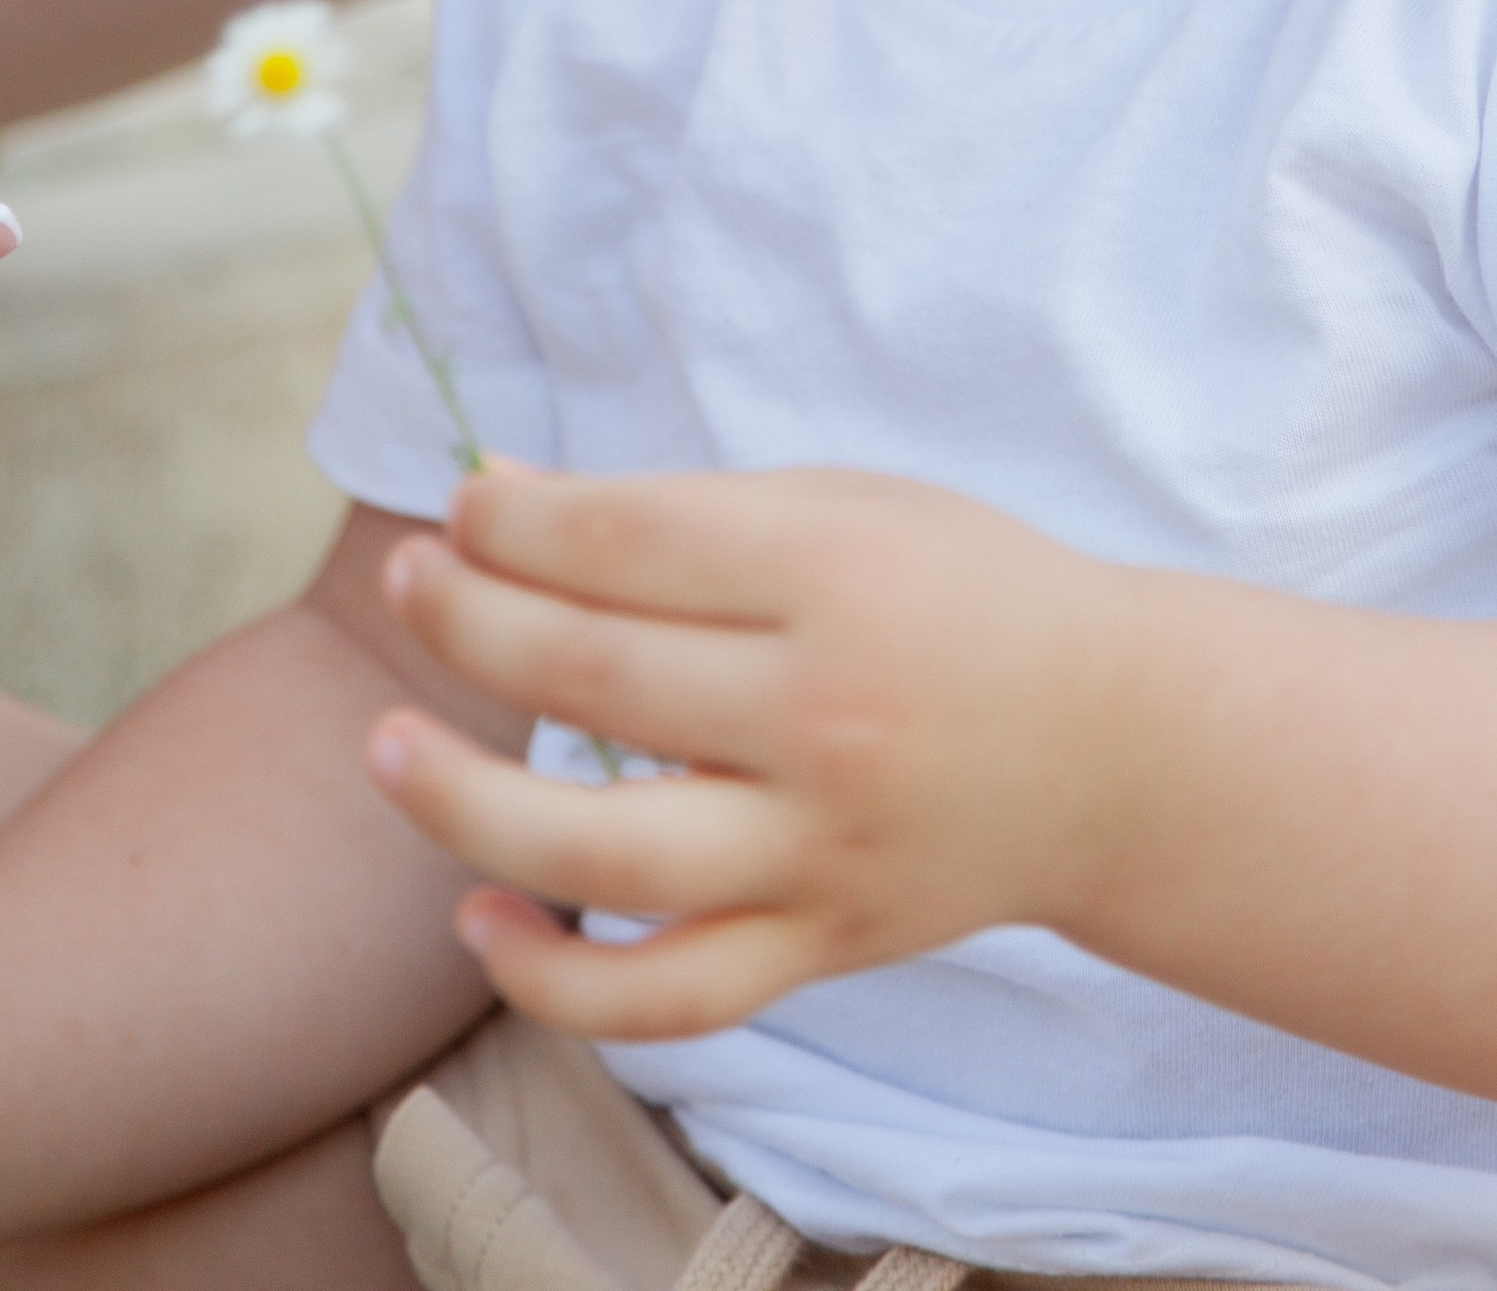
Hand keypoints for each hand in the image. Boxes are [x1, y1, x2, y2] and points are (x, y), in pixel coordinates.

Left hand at [365, 464, 1126, 1038]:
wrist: (1115, 746)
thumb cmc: (961, 592)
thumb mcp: (844, 505)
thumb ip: (675, 513)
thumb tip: (493, 500)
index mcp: (835, 576)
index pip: (622, 545)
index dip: (511, 522)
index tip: (461, 504)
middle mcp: (823, 717)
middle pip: (590, 678)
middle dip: (465, 618)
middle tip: (411, 580)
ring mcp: (818, 849)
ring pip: (599, 854)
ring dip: (460, 802)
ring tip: (382, 746)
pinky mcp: (819, 946)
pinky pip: (666, 996)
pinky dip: (556, 980)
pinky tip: (480, 919)